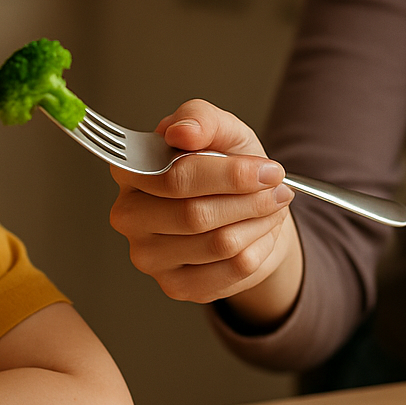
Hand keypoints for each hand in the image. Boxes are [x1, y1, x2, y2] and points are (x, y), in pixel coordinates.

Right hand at [107, 99, 301, 326]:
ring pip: (218, 243)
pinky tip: (257, 233)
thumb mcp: (223, 132)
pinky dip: (258, 248)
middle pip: (195, 214)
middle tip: (276, 187)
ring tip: (269, 206)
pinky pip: (230, 270)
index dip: (229, 174)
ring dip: (258, 222)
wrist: (247, 212)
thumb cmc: (226, 170)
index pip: (175, 177)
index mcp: (130, 170)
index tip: (266, 169)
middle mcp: (128, 215)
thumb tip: (181, 131)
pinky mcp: (174, 286)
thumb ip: (201, 119)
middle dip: (249, 200)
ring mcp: (147, 256)